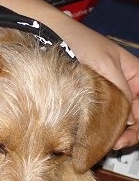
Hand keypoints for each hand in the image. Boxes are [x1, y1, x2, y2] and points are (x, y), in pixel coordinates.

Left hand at [0, 0, 138, 148]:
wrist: (49, 36)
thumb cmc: (79, 43)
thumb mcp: (105, 65)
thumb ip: (120, 91)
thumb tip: (128, 119)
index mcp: (135, 74)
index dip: (138, 124)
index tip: (125, 136)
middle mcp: (122, 84)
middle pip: (135, 115)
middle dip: (128, 132)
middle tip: (114, 145)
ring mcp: (104, 92)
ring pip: (117, 119)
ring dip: (114, 133)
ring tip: (102, 144)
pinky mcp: (88, 97)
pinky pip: (99, 115)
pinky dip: (99, 127)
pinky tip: (90, 135)